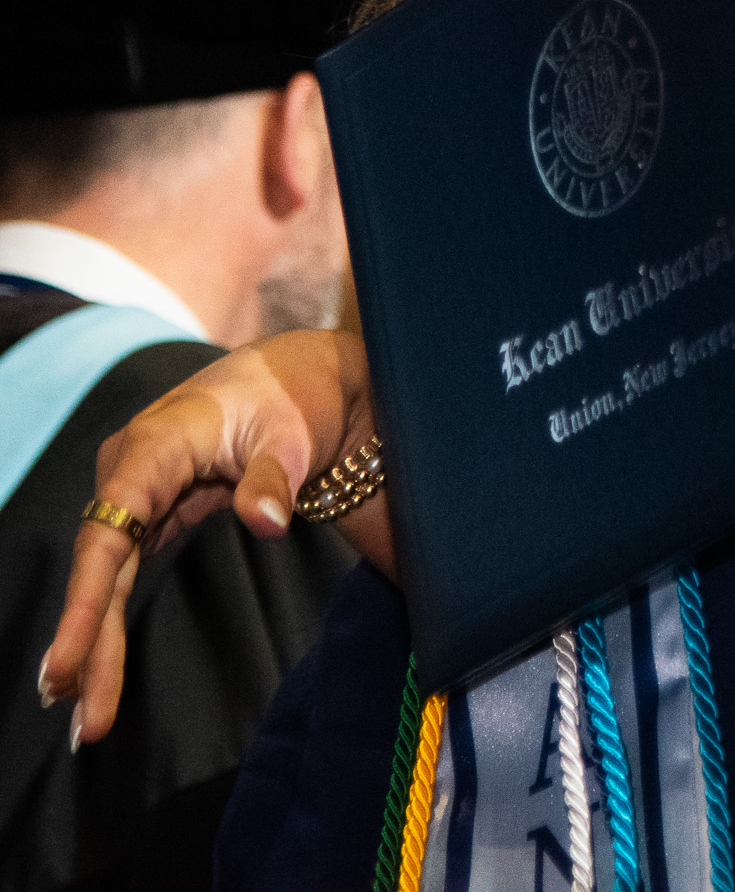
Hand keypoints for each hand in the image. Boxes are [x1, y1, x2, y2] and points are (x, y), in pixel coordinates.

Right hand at [38, 328, 385, 746]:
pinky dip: (109, 620)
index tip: (67, 663)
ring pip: (106, 577)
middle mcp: (132, 468)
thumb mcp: (292, 432)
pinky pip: (123, 572)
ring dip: (93, 645)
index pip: (109, 530)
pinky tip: (96, 672)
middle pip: (101, 566)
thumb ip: (272, 477)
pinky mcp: (153, 511)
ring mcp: (137, 491)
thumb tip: (264, 521)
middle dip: (87, 643)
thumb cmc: (295, 398)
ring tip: (89, 720)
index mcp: (156, 443)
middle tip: (84, 718)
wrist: (304, 377)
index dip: (85, 601)